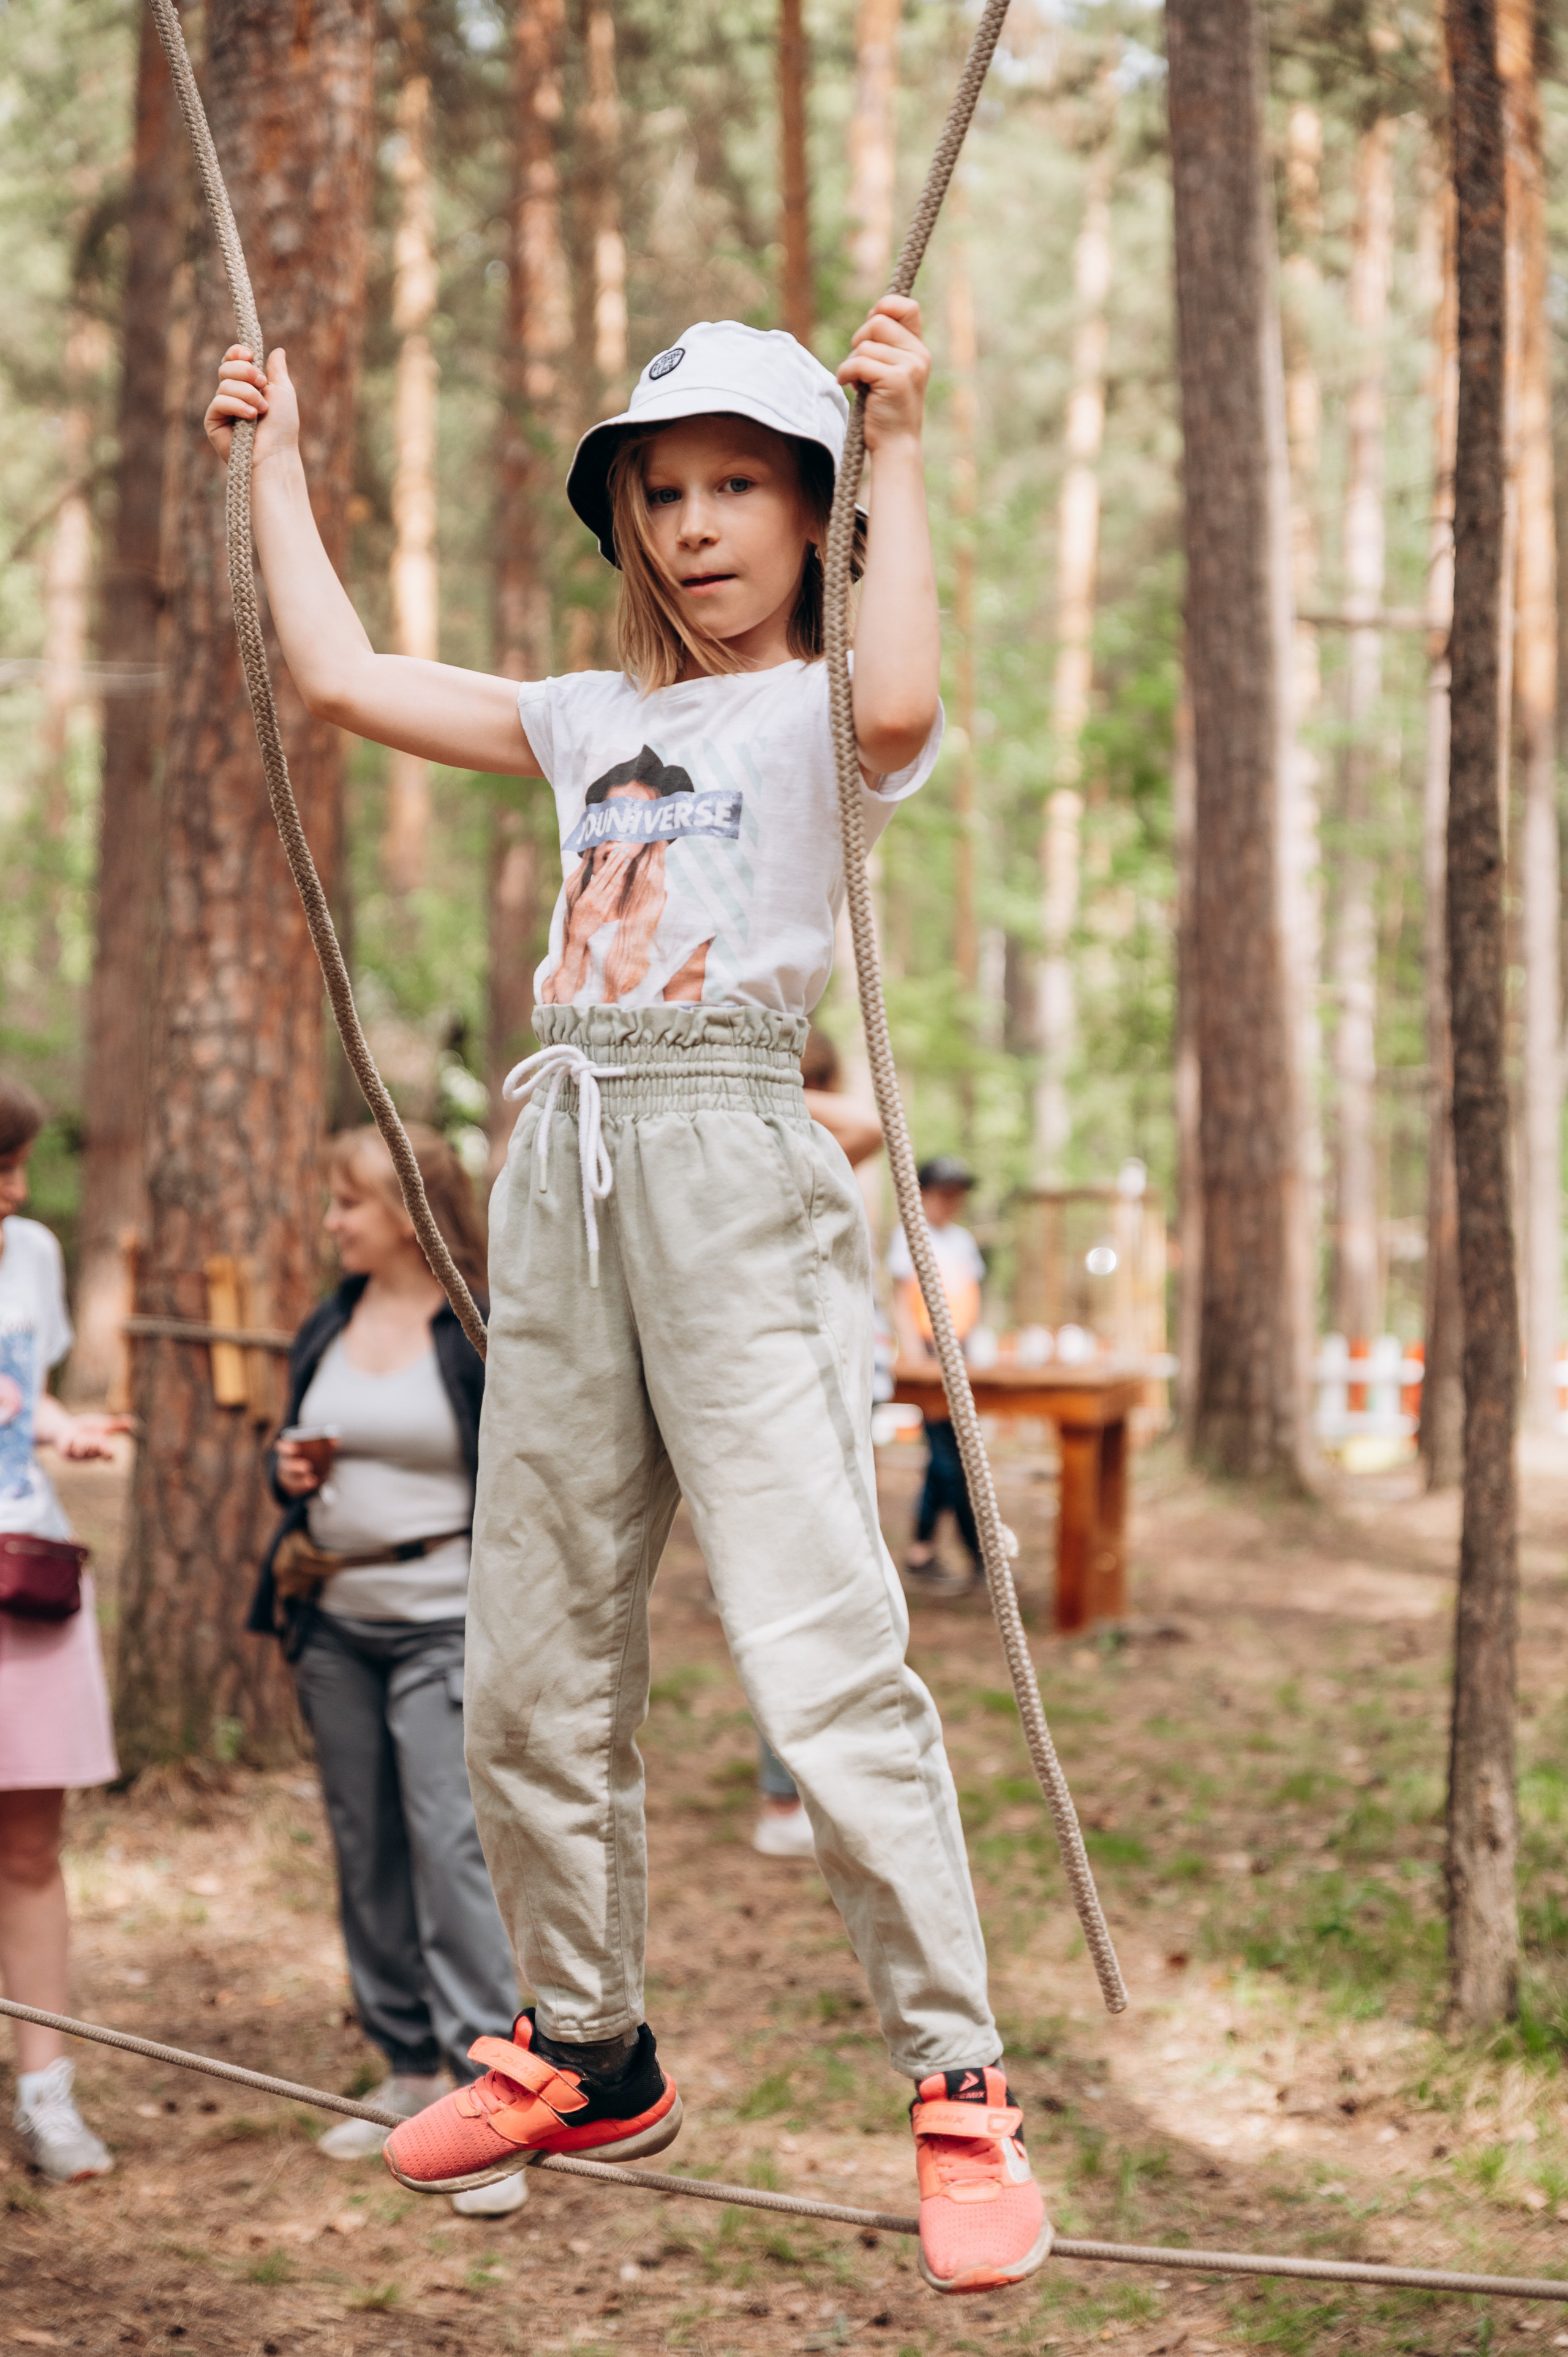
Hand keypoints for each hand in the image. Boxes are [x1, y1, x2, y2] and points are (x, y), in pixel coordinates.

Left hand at [49, 1412, 131, 1462]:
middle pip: (96, 1450)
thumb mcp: (103, 1424)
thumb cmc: (87, 1428)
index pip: (107, 1455)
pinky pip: (71, 1448)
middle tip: (100, 1438)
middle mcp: (91, 1455)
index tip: (110, 1454)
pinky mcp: (67, 1454)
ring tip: (81, 1436)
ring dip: (84, 1441)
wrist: (66, 1429)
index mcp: (101, 1449)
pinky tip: (71, 1437)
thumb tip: (133, 1422)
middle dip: (98, 1444)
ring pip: (83, 1449)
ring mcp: (78, 1456)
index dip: (108, 1454)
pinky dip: (72, 1440)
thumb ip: (116, 1425)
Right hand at [204, 343, 298, 469]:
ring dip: (248, 394)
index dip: (237, 353)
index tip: (250, 355)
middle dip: (246, 372)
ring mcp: (221, 408)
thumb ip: (277, 371)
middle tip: (262, 384)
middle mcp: (231, 395)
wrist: (276, 453)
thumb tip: (278, 350)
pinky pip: (219, 402)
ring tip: (261, 410)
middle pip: (226, 367)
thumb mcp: (283, 392)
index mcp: (246, 385)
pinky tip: (251, 417)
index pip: (232, 360)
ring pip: (225, 384)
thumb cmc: (282, 427)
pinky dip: (237, 406)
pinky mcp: (213, 422)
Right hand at [274, 1441, 323, 1496]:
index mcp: (287, 1450)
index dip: (286, 1448)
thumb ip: (324, 1442)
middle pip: (286, 1465)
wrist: (297, 1470)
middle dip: (295, 1466)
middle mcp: (285, 1463)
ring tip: (312, 1480)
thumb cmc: (305, 1454)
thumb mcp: (312, 1446)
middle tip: (306, 1467)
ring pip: (291, 1479)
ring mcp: (288, 1476)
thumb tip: (335, 1440)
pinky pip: (297, 1488)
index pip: (282, 1447)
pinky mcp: (293, 1486)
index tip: (294, 1448)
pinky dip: (305, 1486)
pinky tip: (313, 1483)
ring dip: (301, 1480)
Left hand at [837, 296, 928, 454]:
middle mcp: (918, 354)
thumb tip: (872, 315)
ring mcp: (909, 367)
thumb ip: (886, 345)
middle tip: (859, 364)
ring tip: (858, 382)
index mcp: (918, 348)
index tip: (870, 331)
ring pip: (865, 344)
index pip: (906, 306)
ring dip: (851, 362)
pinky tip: (848, 385)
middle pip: (878, 321)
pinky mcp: (895, 380)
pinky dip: (845, 373)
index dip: (883, 308)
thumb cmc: (886, 409)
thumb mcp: (891, 371)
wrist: (895, 445)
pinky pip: (859, 362)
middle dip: (859, 339)